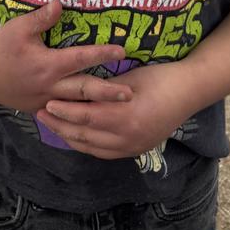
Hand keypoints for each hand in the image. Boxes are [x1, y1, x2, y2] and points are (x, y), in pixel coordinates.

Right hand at [0, 0, 132, 112]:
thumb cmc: (0, 46)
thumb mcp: (18, 27)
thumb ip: (41, 17)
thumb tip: (60, 2)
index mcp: (47, 65)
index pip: (81, 58)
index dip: (102, 53)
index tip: (122, 51)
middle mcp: (50, 86)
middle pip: (84, 91)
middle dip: (108, 93)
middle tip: (130, 94)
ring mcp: (45, 101)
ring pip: (76, 107)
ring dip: (98, 108)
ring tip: (118, 110)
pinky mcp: (39, 109)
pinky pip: (63, 116)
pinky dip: (78, 119)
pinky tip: (93, 123)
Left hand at [36, 62, 192, 159]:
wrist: (189, 92)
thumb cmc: (160, 77)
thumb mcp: (129, 78)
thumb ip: (104, 88)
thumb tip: (77, 90)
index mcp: (125, 117)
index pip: (86, 117)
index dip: (64, 111)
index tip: (46, 102)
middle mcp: (127, 138)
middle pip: (85, 135)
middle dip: (60, 125)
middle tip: (41, 115)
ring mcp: (132, 147)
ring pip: (92, 147)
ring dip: (70, 137)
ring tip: (53, 126)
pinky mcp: (136, 150)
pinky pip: (104, 152)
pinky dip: (86, 145)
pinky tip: (76, 136)